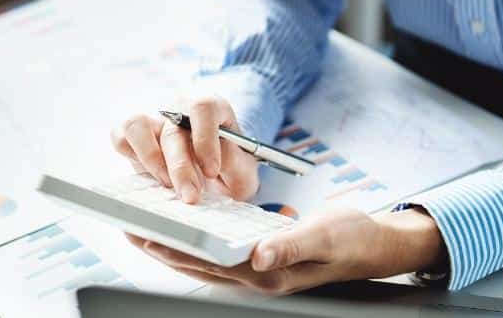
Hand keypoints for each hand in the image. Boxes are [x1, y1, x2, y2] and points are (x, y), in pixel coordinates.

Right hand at [110, 97, 258, 202]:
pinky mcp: (134, 138)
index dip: (205, 138)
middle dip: (181, 167)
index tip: (211, 170)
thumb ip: (233, 161)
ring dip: (150, 159)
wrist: (218, 175)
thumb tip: (213, 162)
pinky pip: (120, 137)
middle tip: (190, 197)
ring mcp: (154, 121)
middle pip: (172, 128)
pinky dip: (130, 156)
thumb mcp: (244, 169)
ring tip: (166, 185)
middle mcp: (179, 108)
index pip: (202, 107)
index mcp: (211, 107)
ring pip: (136, 124)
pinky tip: (149, 177)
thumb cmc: (231, 168)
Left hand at [128, 207, 445, 294]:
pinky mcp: (262, 258)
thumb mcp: (324, 235)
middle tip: (127, 228)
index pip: (207, 263)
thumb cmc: (351, 238)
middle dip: (161, 248)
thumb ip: (291, 244)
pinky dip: (197, 239)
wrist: (375, 244)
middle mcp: (258, 276)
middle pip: (198, 264)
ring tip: (144, 227)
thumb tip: (258, 255)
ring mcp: (259, 270)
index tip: (141, 235)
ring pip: (205, 259)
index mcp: (267, 274)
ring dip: (175, 245)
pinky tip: (185, 225)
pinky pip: (220, 250)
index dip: (172, 250)